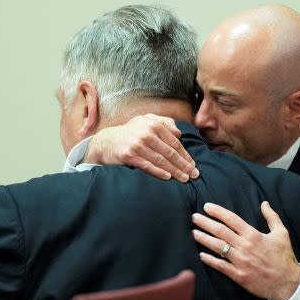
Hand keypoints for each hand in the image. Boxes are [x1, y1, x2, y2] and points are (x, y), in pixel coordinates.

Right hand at [84, 114, 199, 181]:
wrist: (105, 142)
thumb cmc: (129, 132)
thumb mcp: (145, 120)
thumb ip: (164, 122)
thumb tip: (179, 132)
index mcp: (153, 124)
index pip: (174, 142)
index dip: (185, 155)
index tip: (193, 165)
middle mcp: (146, 133)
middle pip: (170, 152)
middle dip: (184, 165)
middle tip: (194, 174)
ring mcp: (137, 144)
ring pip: (161, 160)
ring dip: (175, 171)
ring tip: (184, 179)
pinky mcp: (129, 155)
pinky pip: (147, 165)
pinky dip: (158, 172)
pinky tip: (168, 177)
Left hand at [192, 201, 299, 299]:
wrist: (288, 283)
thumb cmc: (284, 257)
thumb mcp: (282, 233)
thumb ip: (272, 217)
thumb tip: (264, 203)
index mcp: (254, 235)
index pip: (231, 219)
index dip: (217, 212)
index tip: (206, 206)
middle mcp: (245, 247)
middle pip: (220, 231)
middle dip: (205, 223)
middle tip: (194, 217)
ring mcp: (241, 262)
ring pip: (218, 247)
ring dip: (204, 239)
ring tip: (194, 232)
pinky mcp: (239, 276)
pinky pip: (221, 266)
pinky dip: (210, 260)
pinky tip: (202, 255)